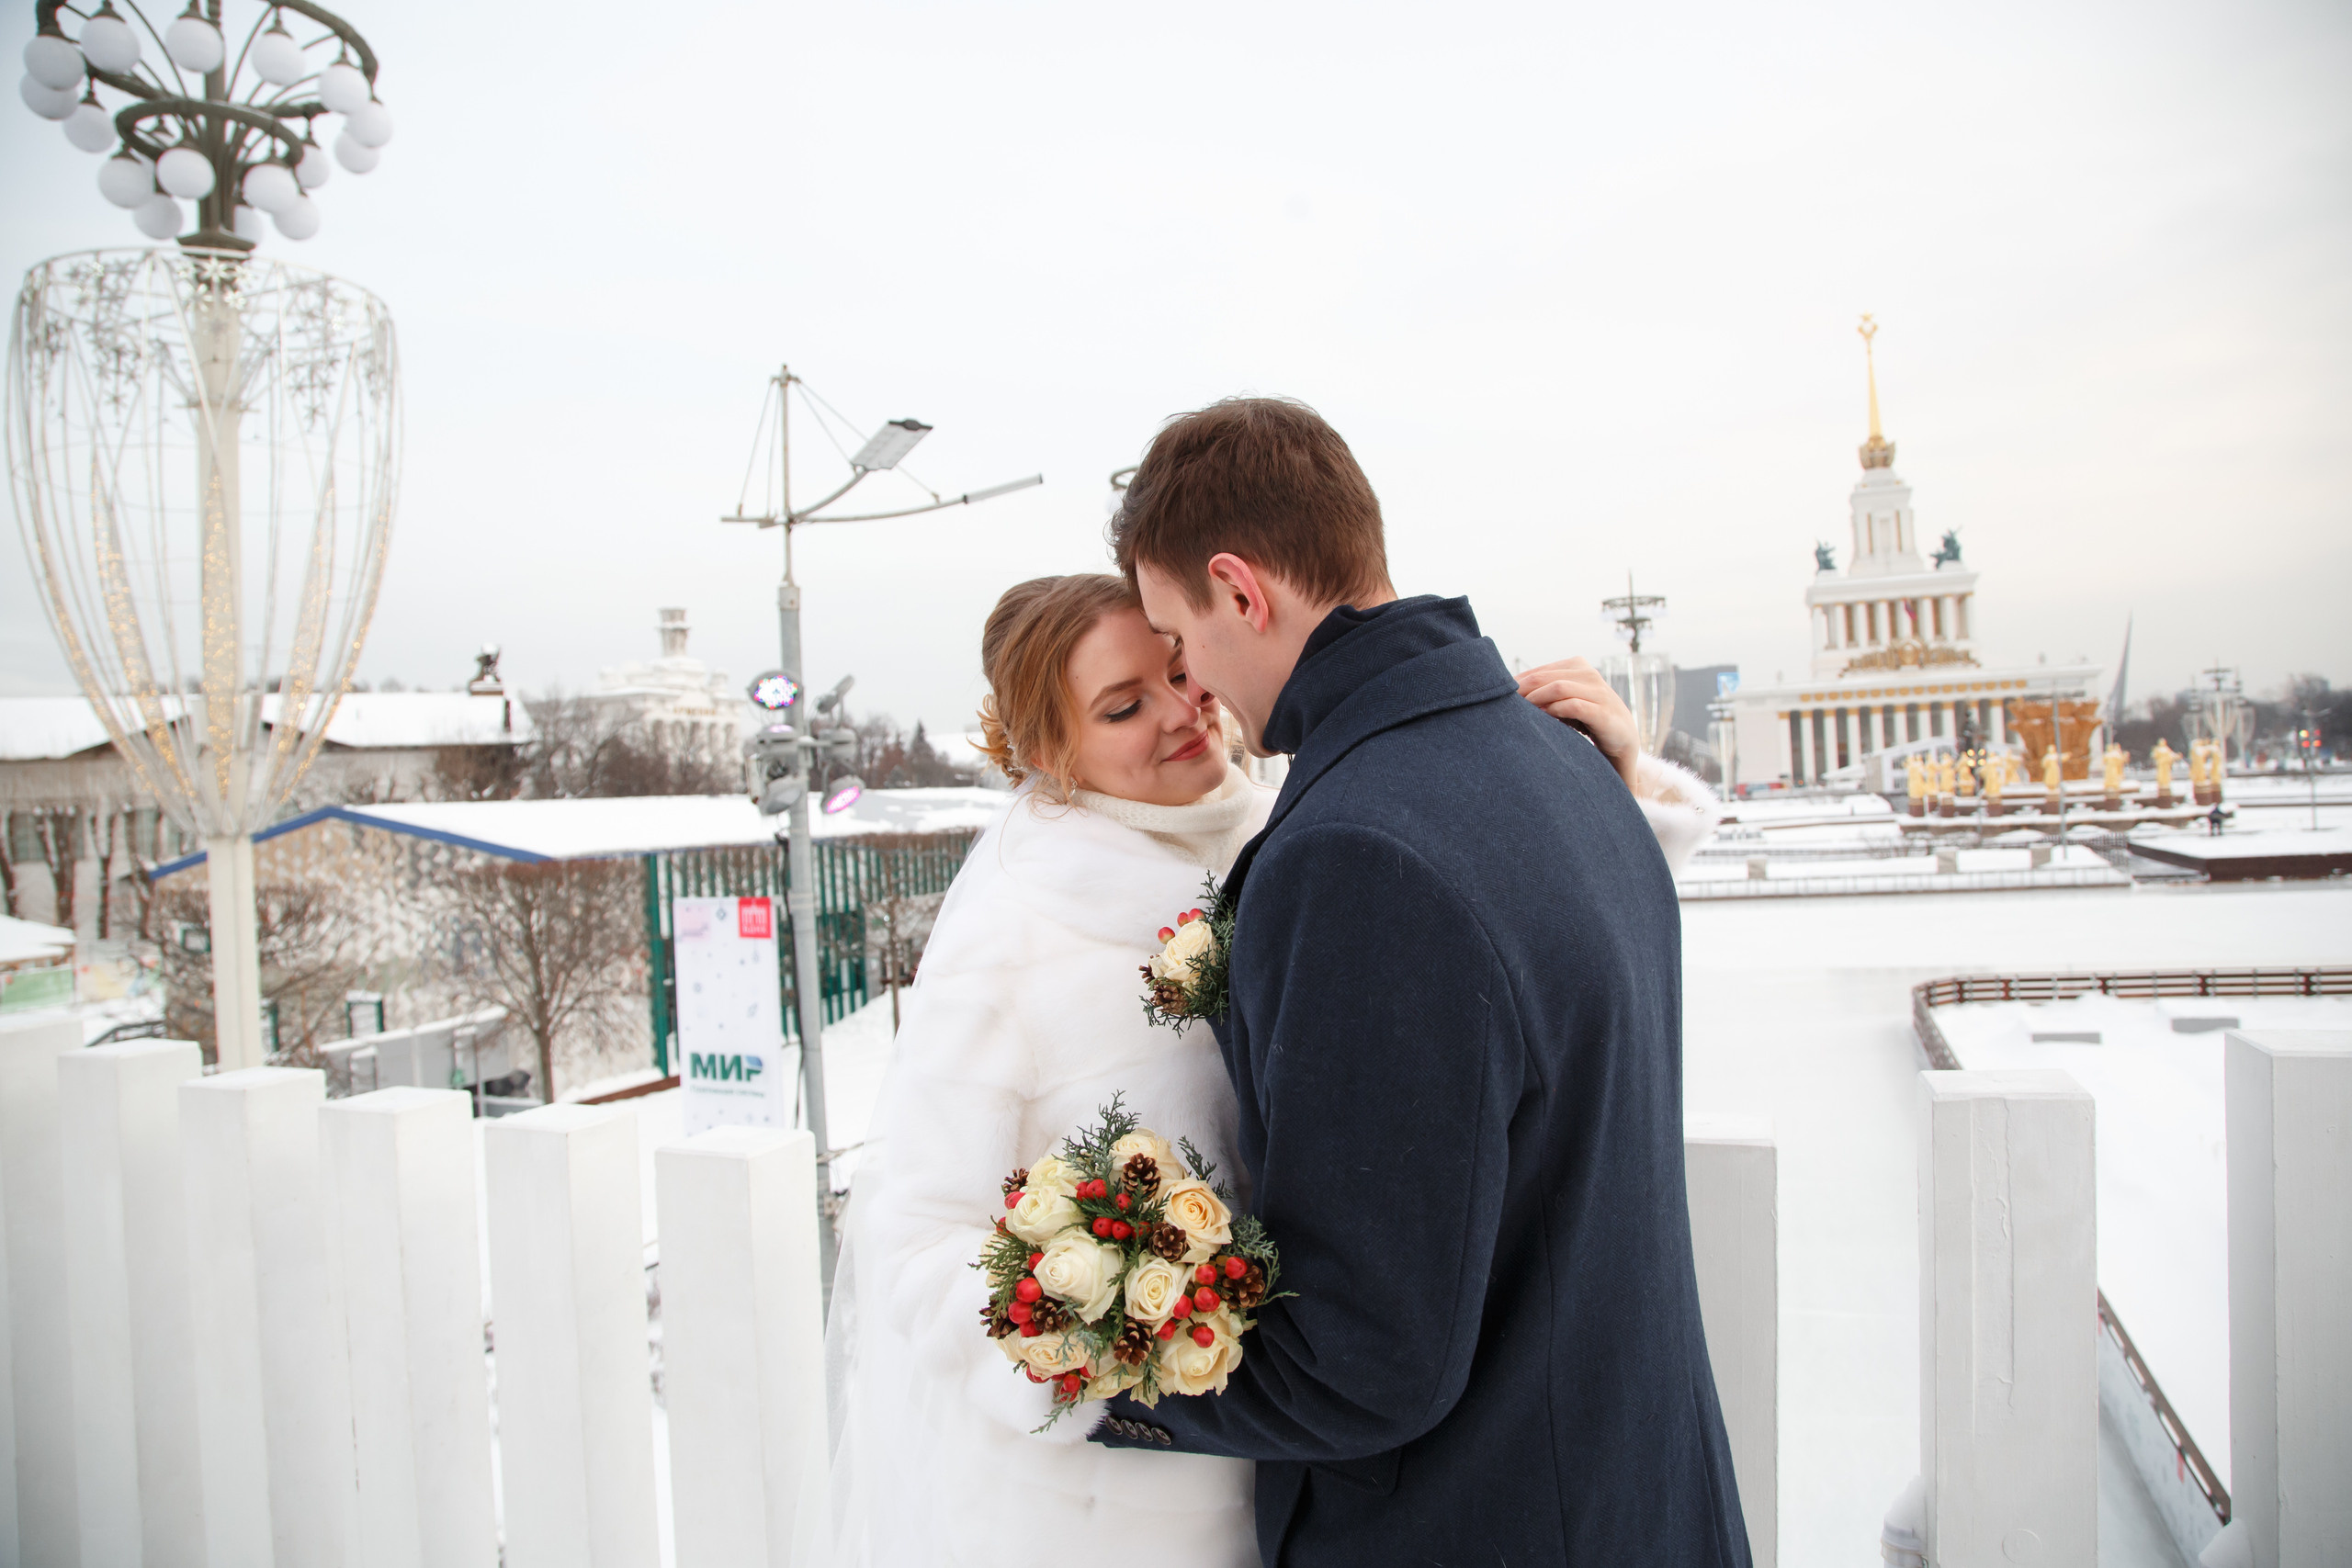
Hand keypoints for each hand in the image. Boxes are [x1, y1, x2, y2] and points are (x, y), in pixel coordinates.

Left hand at [1517, 657, 1640, 790]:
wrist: (1623, 741)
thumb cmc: (1587, 720)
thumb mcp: (1565, 701)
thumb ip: (1544, 694)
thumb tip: (1506, 694)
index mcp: (1578, 666)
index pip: (1539, 671)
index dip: (1518, 684)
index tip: (1499, 698)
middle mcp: (1589, 674)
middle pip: (1545, 677)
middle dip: (1522, 691)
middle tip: (1504, 707)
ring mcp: (1599, 692)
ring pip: (1559, 687)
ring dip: (1536, 700)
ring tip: (1522, 714)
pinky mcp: (1604, 712)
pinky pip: (1574, 706)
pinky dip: (1555, 711)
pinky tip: (1544, 721)